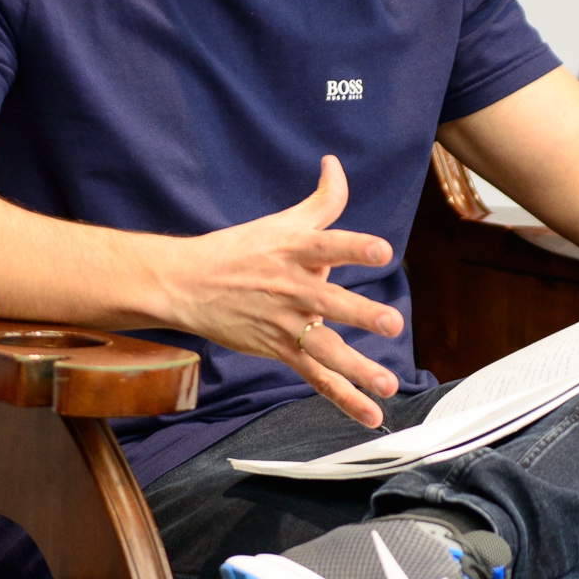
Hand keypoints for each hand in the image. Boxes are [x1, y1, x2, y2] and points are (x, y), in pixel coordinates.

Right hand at [163, 156, 403, 426]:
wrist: (187, 284)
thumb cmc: (240, 250)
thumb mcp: (281, 221)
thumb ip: (321, 200)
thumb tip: (334, 163)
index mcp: (294, 251)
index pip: (328, 245)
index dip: (354, 247)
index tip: (381, 250)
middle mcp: (293, 289)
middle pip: (330, 302)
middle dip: (361, 313)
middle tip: (391, 323)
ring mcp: (286, 323)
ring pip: (325, 349)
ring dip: (357, 369)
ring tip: (387, 384)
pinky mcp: (281, 350)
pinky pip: (317, 378)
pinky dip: (343, 399)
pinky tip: (371, 415)